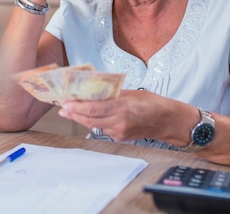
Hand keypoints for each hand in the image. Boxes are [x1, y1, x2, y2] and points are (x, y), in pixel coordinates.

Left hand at [59, 90, 174, 142]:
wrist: (166, 121)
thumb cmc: (152, 103)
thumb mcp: (132, 93)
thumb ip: (112, 94)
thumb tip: (94, 92)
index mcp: (122, 107)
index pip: (93, 108)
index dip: (77, 107)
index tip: (66, 104)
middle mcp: (119, 121)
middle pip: (90, 119)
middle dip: (74, 114)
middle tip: (63, 109)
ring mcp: (119, 131)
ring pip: (94, 125)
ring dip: (82, 118)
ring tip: (72, 111)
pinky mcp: (120, 137)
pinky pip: (102, 129)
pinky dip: (94, 123)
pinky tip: (89, 117)